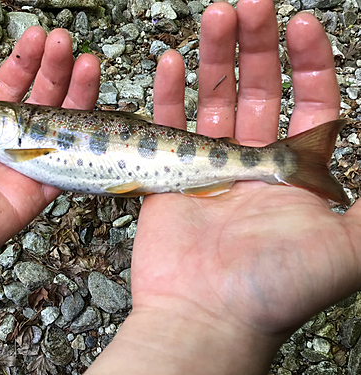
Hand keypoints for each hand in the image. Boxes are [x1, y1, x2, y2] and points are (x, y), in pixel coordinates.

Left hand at [0, 27, 99, 316]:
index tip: (38, 37)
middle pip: (37, 106)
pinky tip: (96, 116)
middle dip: (54, 73)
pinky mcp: (25, 201)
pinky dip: (82, 147)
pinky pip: (63, 173)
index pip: (6, 89)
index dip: (24, 63)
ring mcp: (12, 175)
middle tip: (65, 44)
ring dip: (75, 100)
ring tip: (87, 64)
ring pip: (56, 134)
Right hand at [87, 1, 360, 373]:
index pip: (310, 104)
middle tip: (251, 6)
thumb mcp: (350, 244)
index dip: (310, 63)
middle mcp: (254, 165)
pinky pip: (166, 125)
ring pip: (213, 101)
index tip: (302, 24)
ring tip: (216, 17)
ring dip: (215, 58)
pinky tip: (169, 62)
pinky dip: (167, 94)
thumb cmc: (275, 285)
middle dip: (259, 47)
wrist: (205, 314)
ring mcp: (208, 167)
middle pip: (259, 93)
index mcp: (297, 175)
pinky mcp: (167, 175)